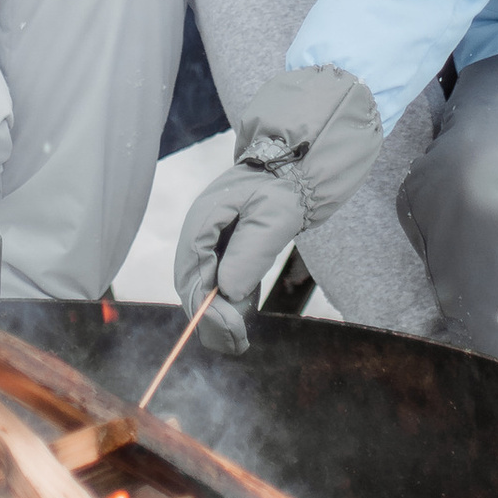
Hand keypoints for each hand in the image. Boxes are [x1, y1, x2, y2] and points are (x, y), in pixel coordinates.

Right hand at [174, 68, 388, 350]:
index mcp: (205, 218)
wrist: (305, 153)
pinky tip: (244, 311)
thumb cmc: (289, 178)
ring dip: (218, 311)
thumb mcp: (274, 215)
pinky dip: (229, 298)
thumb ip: (250, 252)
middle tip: (235, 344)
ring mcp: (215, 234)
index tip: (230, 332)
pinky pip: (220, 276)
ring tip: (238, 338)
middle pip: (193, 282)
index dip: (206, 309)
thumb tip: (227, 292)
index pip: (192, 274)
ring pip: (205, 283)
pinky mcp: (231, 240)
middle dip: (210, 317)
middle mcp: (204, 228)